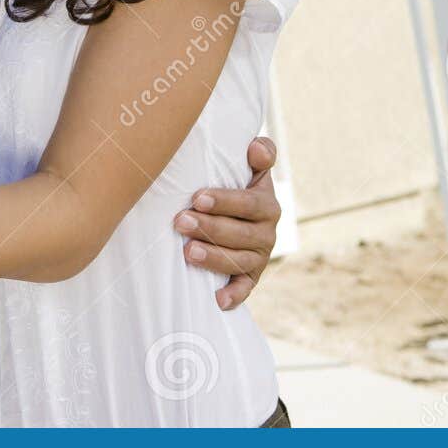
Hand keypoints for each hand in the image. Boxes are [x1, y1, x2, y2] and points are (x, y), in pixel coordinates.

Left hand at [175, 135, 279, 309]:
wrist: (238, 215)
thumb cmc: (235, 185)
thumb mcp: (250, 168)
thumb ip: (260, 154)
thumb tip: (255, 147)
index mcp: (266, 203)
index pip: (248, 203)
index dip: (225, 201)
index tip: (198, 198)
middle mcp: (267, 231)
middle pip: (240, 233)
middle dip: (210, 228)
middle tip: (181, 222)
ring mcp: (259, 257)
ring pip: (239, 260)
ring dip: (214, 257)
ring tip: (188, 252)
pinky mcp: (250, 277)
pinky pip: (245, 288)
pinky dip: (234, 295)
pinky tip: (218, 299)